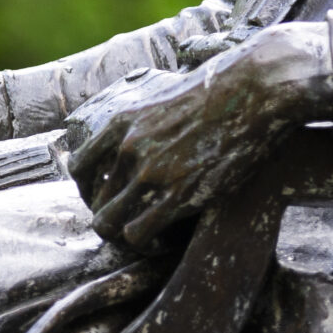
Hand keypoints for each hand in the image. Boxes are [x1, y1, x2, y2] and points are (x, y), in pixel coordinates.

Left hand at [63, 24, 329, 251]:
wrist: (254, 90)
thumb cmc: (219, 90)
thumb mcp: (166, 95)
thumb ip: (145, 119)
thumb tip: (139, 130)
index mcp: (122, 121)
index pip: (79, 168)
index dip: (90, 189)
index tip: (109, 197)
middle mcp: (129, 147)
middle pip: (94, 201)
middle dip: (112, 215)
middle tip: (134, 220)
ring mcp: (151, 172)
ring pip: (108, 224)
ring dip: (124, 234)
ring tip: (147, 233)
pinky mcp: (178, 194)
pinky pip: (139, 234)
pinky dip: (146, 243)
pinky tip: (164, 238)